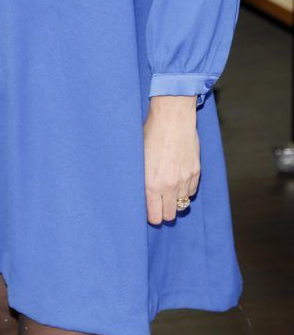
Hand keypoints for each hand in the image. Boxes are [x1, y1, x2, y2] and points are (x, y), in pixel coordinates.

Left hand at [143, 95, 199, 224]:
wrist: (172, 118)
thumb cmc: (151, 133)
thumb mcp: (139, 157)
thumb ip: (142, 177)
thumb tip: (142, 191)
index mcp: (152, 184)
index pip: (154, 216)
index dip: (152, 216)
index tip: (150, 212)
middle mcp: (169, 186)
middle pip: (170, 214)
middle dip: (164, 212)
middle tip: (160, 204)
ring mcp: (185, 180)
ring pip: (182, 204)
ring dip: (176, 201)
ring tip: (169, 191)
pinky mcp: (196, 171)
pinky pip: (192, 191)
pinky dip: (186, 190)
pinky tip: (179, 181)